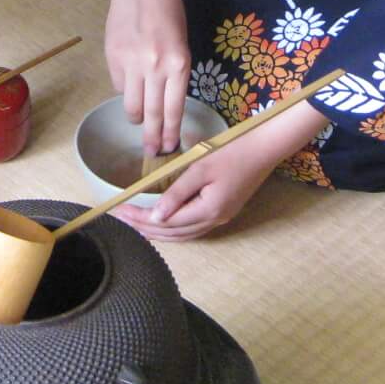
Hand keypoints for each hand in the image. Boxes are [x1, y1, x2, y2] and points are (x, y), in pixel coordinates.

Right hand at [105, 0, 191, 158]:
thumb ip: (174, 72)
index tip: (170, 147)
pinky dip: (124, 90)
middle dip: (153, 137)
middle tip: (153, 153)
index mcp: (179, 63)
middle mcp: (155, 67)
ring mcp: (131, 63)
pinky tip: (130, 84)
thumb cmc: (169, 10)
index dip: (171, 131)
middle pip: (153, 113)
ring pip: (132, 105)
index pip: (174, 108)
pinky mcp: (113, 58)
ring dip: (137, 117)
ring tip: (141, 122)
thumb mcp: (182, 43)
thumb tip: (163, 99)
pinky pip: (118, 85)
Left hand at [114, 132, 280, 241]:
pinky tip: (163, 223)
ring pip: (183, 235)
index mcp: (208, 210)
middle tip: (121, 219)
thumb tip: (155, 216)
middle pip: (173, 233)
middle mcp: (214, 220)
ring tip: (136, 225)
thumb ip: (176, 192)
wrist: (265, 148)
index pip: (166, 222)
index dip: (141, 218)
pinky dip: (174, 229)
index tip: (120, 210)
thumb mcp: (200, 168)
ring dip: (158, 232)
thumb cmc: (232, 152)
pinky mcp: (224, 212)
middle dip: (145, 228)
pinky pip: (193, 228)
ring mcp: (221, 218)